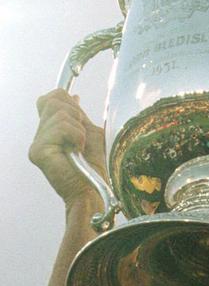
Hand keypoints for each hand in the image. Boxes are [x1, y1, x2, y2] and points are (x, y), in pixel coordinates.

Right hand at [28, 89, 106, 204]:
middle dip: (75, 115)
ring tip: (79, 147)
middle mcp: (39, 137)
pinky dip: (76, 136)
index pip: (49, 99)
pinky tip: (76, 151)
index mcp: (49, 131)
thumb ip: (77, 115)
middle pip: (53, 101)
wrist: (94, 190)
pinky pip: (60, 126)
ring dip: (78, 129)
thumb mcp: (89, 132)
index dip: (68, 103)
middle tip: (81, 138)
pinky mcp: (38, 151)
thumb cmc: (94, 166)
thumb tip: (71, 95)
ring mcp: (37, 144)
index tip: (81, 120)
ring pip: (58, 113)